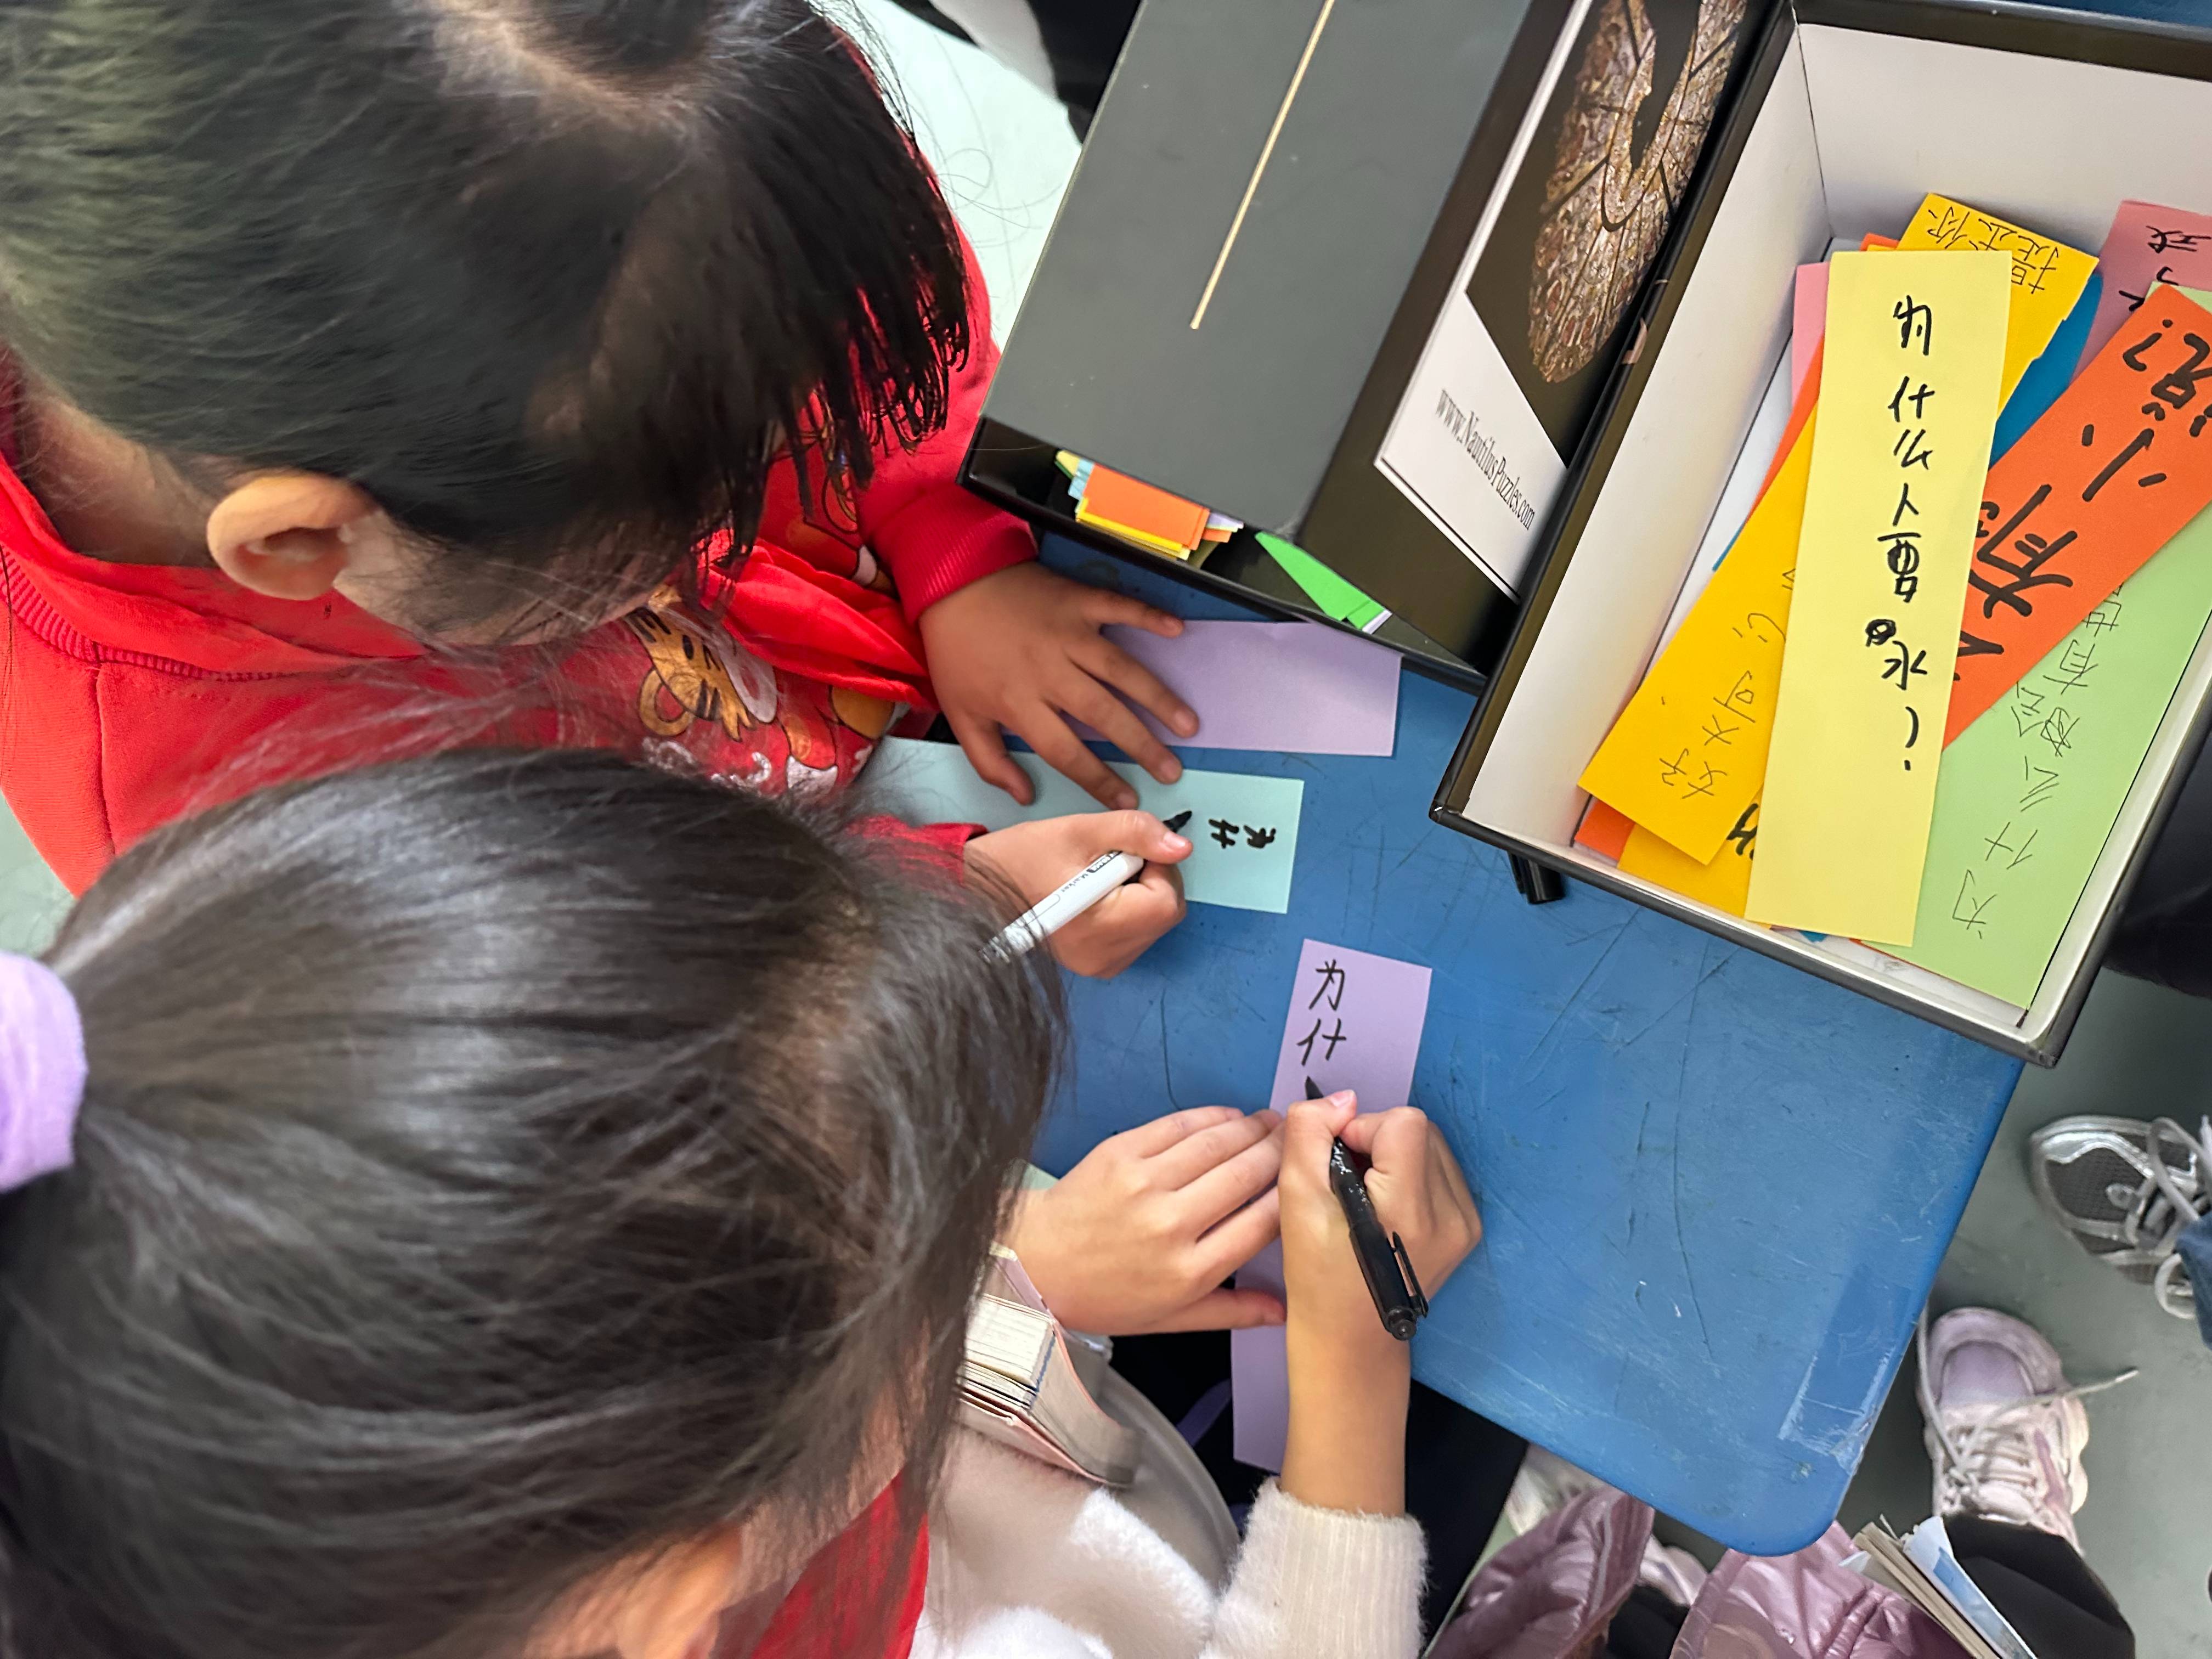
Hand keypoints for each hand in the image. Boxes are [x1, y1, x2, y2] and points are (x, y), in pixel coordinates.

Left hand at [920, 562, 1199, 808]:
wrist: (948, 580)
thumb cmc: (956, 650)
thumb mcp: (958, 713)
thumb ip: (989, 760)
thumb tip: (1023, 795)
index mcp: (1020, 702)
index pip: (1066, 752)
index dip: (1099, 780)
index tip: (1127, 801)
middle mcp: (1050, 671)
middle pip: (1103, 714)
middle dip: (1142, 745)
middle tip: (1172, 770)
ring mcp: (1068, 633)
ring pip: (1121, 669)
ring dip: (1157, 696)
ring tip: (1187, 724)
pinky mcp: (1077, 600)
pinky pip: (1119, 608)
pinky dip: (1149, 616)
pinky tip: (1177, 631)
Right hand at [965, 810, 1188, 977]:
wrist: (977, 889)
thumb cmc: (1019, 859)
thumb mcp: (1079, 830)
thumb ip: (1135, 832)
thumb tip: (1182, 847)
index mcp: (1100, 928)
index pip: (1168, 900)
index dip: (1158, 866)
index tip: (1126, 850)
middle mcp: (1104, 957)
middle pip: (1165, 913)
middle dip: (1149, 878)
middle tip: (1108, 862)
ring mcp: (1100, 966)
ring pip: (1153, 922)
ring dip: (1138, 893)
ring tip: (1096, 878)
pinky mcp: (1095, 965)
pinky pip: (1134, 933)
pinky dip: (1126, 909)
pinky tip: (1095, 896)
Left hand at [1006, 1106, 1285, 1333]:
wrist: (1036, 1263)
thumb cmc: (1104, 1296)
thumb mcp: (1170, 1319)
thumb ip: (1231, 1311)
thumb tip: (1286, 1310)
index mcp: (1189, 1272)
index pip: (1261, 1224)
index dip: (1292, 1195)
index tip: (1308, 1180)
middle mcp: (1171, 1225)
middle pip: (1246, 1175)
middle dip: (1281, 1151)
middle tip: (1301, 1137)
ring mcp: (1144, 1184)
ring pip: (1218, 1144)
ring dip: (1253, 1127)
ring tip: (1273, 1121)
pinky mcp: (1120, 1152)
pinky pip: (1179, 1125)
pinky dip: (1212, 1116)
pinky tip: (1230, 1116)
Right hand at [1277, 1092, 1479, 1514]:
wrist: (1351, 1337)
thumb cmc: (1316, 1273)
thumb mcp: (1295, 1200)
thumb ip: (1309, 1134)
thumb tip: (1346, 1100)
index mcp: (1412, 1212)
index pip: (1405, 1123)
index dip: (1364, 1131)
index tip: (1342, 1167)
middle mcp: (1452, 1215)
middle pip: (1420, 1129)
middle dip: (1380, 1144)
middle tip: (1351, 1185)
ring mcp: (1467, 1223)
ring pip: (1432, 1145)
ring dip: (1396, 1157)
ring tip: (1369, 1199)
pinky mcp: (1470, 1227)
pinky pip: (1441, 1170)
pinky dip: (1412, 1175)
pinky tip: (1389, 1208)